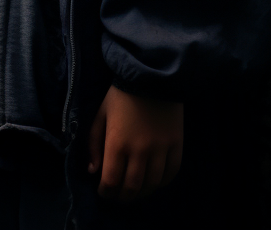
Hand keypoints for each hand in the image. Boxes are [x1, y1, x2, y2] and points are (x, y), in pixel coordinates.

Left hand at [87, 85, 182, 202]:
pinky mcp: (176, 144)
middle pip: (132, 187)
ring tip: (134, 191)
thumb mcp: (101, 114)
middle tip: (117, 195)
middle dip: (122, 196)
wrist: (151, 74)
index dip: (106, 192)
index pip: (111, 181)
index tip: (102, 191)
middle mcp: (140, 150)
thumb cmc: (121, 94)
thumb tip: (93, 171)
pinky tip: (154, 181)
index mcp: (117, 142)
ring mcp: (160, 149)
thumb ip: (94, 143)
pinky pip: (171, 173)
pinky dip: (161, 182)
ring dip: (142, 193)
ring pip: (152, 184)